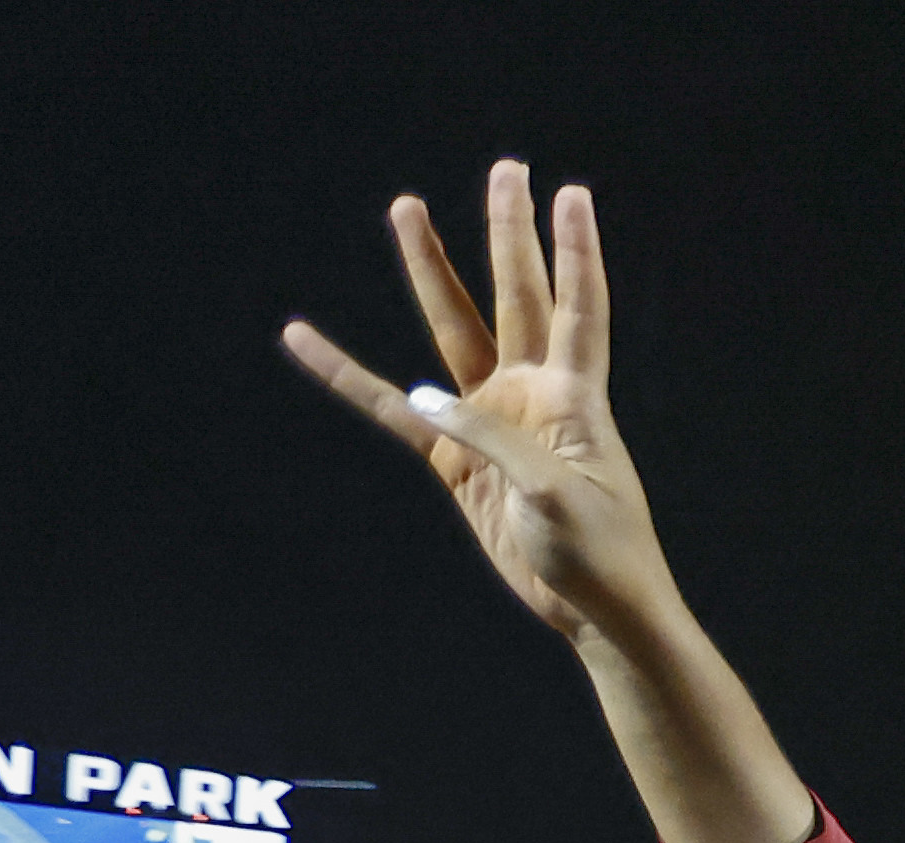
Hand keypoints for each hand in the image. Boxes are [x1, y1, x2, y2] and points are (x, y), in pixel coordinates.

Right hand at [283, 163, 681, 653]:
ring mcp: (491, 421)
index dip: (574, 250)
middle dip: (508, 233)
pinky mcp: (457, 461)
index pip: (578, 305)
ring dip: (432, 270)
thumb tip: (424, 399)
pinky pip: (390, 408)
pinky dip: (347, 375)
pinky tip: (304, 339)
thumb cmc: (600, 554)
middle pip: (516, 294)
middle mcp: (533, 394)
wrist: (594, 611)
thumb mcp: (555, 494)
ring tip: (409, 208)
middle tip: (506, 168)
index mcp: (574, 395)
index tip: (570, 193)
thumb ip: (493, 441)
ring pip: (454, 328)